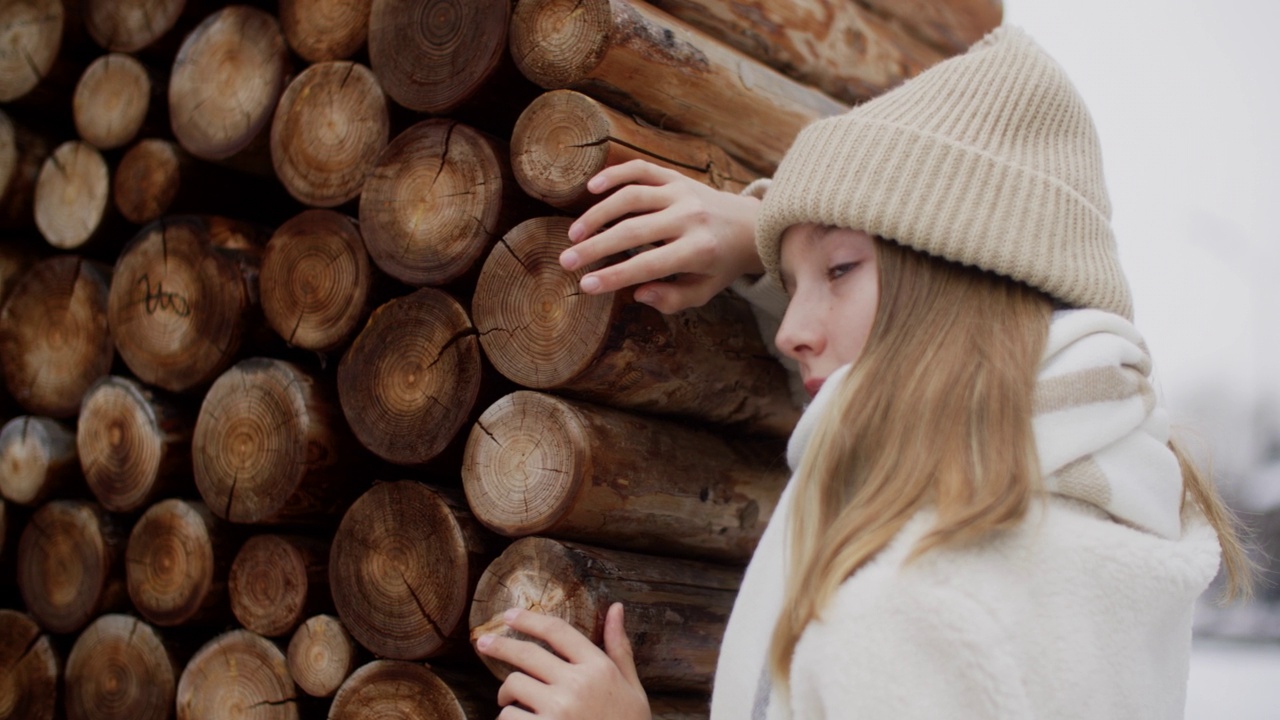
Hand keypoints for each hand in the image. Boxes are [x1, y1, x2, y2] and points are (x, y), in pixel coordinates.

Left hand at [476, 603, 650, 719]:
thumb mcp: (631, 687)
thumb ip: (620, 648)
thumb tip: (616, 608)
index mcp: (599, 668)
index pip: (558, 631)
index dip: (529, 619)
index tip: (509, 615)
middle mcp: (577, 684)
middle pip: (527, 653)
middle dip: (500, 645)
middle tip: (483, 642)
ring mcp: (559, 709)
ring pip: (514, 684)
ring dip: (506, 693)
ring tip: (510, 701)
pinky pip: (509, 716)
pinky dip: (508, 718)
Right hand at [561, 159, 763, 313]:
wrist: (750, 226)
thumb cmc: (720, 265)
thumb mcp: (704, 291)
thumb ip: (673, 299)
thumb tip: (638, 293)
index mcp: (698, 250)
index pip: (648, 264)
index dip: (614, 276)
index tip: (585, 285)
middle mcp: (689, 217)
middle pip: (632, 230)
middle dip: (595, 247)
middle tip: (567, 261)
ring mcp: (682, 192)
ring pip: (630, 197)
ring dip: (597, 214)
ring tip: (575, 235)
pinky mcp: (676, 177)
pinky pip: (640, 169)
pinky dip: (614, 175)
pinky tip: (591, 189)